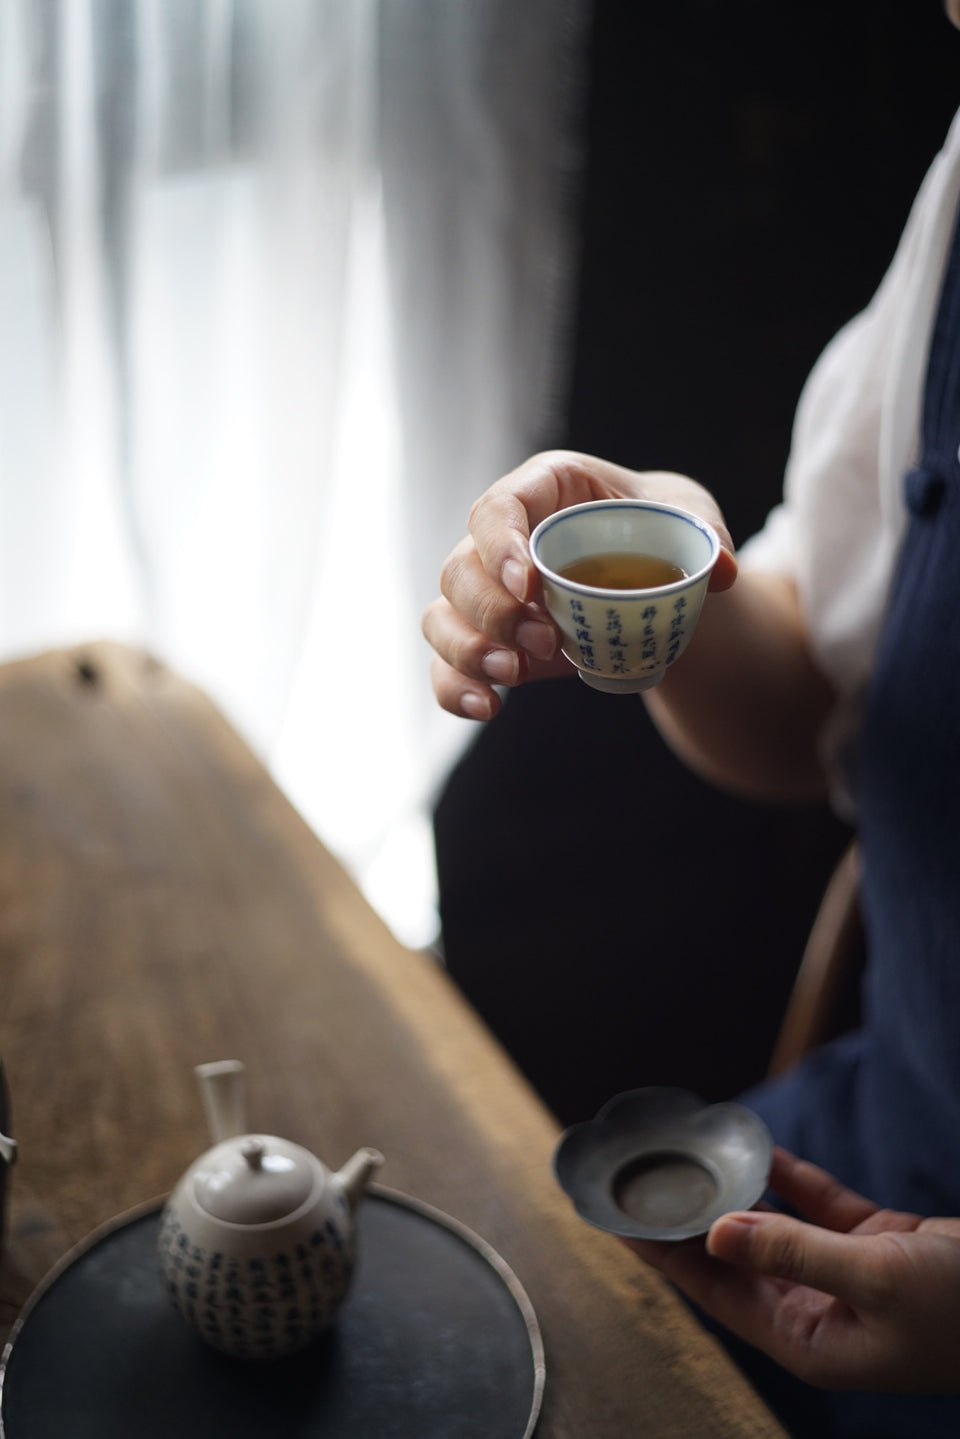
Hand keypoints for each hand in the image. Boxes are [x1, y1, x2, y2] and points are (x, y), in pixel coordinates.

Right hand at [421, 449, 737, 719]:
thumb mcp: (689, 520)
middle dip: (491, 611)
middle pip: (460, 568)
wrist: (653, 576)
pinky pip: (446, 665)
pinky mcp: (488, 641)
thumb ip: (704, 537)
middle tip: (545, 641)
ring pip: (442, 617)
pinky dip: (455, 688)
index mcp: (542, 491)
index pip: (497, 508)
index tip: (528, 584)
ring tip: (511, 677)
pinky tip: (487, 708)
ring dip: (467, 650)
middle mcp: (499, 541)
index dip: (500, 544)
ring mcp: (486, 594)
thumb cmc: (660, 528)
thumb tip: (720, 570)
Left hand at [626, 1147, 959, 1392]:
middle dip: (691, 1225)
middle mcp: (818, 1312)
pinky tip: (762, 1149)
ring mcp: (846, 1278)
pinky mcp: (875, 1246)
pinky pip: (819, 1207)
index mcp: (808, 1340)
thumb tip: (721, 1233)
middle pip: (735, 1262)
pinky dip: (792, 1178)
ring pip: (774, 1230)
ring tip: (691, 1162)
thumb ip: (794, 1251)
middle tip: (645, 1183)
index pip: (716, 1294)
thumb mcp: (873, 1278)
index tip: (621, 1224)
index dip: (666, 1258)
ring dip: (738, 1196)